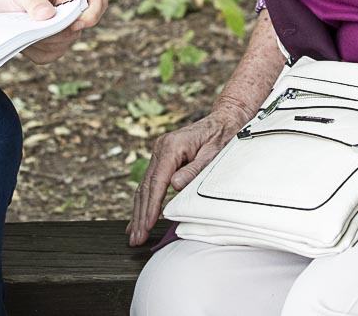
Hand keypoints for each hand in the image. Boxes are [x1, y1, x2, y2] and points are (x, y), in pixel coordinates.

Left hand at [0, 0, 106, 63]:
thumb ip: (34, 0)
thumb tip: (48, 16)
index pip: (97, 1)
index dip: (92, 14)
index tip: (76, 22)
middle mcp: (70, 10)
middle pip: (79, 28)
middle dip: (57, 31)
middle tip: (34, 24)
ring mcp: (61, 28)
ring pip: (65, 44)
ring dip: (44, 41)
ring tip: (25, 28)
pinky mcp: (49, 43)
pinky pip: (49, 55)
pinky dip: (36, 52)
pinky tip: (24, 40)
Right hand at [127, 105, 243, 245]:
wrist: (224, 119)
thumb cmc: (222, 136)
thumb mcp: (213, 154)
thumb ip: (194, 170)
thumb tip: (174, 186)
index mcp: (171, 146)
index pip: (156, 182)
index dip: (151, 206)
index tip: (147, 225)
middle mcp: (160, 148)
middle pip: (146, 186)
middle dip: (140, 214)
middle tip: (136, 238)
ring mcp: (159, 152)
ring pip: (144, 186)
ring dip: (138, 211)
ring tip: (134, 234)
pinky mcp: (162, 158)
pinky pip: (149, 182)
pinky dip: (143, 201)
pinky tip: (138, 217)